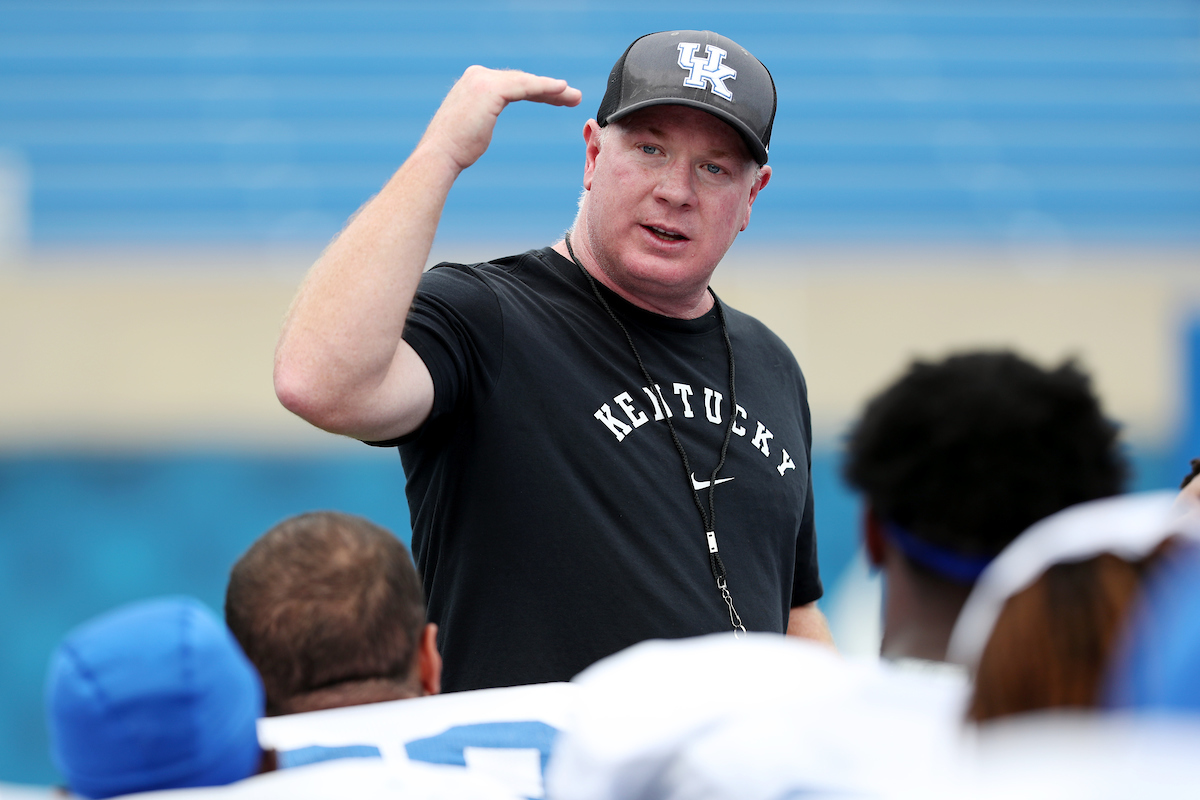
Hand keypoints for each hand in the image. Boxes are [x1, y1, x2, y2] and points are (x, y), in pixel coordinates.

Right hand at [417, 66, 581, 172]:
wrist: (440, 156)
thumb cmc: (454, 150)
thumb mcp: (472, 125)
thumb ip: (480, 115)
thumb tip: (482, 121)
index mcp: (473, 82)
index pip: (512, 84)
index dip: (537, 91)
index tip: (557, 98)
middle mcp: (477, 75)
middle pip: (522, 81)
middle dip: (549, 90)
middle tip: (573, 97)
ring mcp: (483, 80)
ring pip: (527, 83)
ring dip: (554, 90)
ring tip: (575, 97)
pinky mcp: (492, 89)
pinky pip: (526, 87)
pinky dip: (546, 88)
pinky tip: (562, 89)